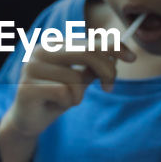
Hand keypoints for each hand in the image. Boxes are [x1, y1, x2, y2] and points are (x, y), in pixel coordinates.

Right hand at [0, 42, 134, 141]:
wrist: (29, 120)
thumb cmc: (57, 97)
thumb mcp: (80, 79)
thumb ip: (94, 66)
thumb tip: (117, 55)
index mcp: (54, 44)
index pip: (90, 40)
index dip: (114, 47)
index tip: (132, 57)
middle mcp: (41, 50)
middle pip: (87, 53)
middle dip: (106, 70)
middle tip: (109, 88)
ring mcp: (31, 68)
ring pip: (76, 79)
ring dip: (79, 95)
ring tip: (65, 99)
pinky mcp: (28, 87)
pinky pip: (64, 93)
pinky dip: (67, 102)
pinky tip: (55, 104)